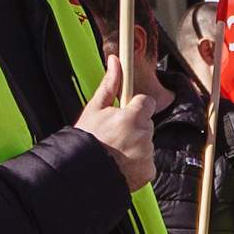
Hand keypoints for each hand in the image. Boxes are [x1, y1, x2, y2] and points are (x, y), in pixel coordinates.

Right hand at [79, 65, 156, 190]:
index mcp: (130, 117)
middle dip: (135, 127)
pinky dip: (138, 163)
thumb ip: (110, 84)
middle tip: (115, 136)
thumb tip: (116, 60)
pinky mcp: (149, 171)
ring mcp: (147, 155)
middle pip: (147, 123)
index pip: (147, 102)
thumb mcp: (94, 109)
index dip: (136, 107)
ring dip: (136, 145)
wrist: (83, 174)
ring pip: (147, 142)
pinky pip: (148, 161)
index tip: (125, 113)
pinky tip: (122, 165)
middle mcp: (143, 136)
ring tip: (116, 152)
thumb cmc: (86, 139)